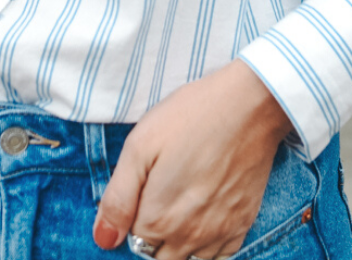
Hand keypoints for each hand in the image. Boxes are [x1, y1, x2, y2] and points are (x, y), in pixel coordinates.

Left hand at [93, 60, 293, 258]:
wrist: (248, 108)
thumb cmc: (188, 120)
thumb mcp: (139, 148)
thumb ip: (118, 199)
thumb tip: (104, 240)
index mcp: (158, 219)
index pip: (132, 240)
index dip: (130, 216)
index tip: (139, 189)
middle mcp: (190, 237)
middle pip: (158, 256)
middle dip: (151, 235)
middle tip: (157, 194)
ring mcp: (220, 235)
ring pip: (187, 259)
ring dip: (176, 242)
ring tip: (178, 202)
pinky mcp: (243, 226)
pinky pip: (218, 256)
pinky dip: (204, 245)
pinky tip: (201, 215)